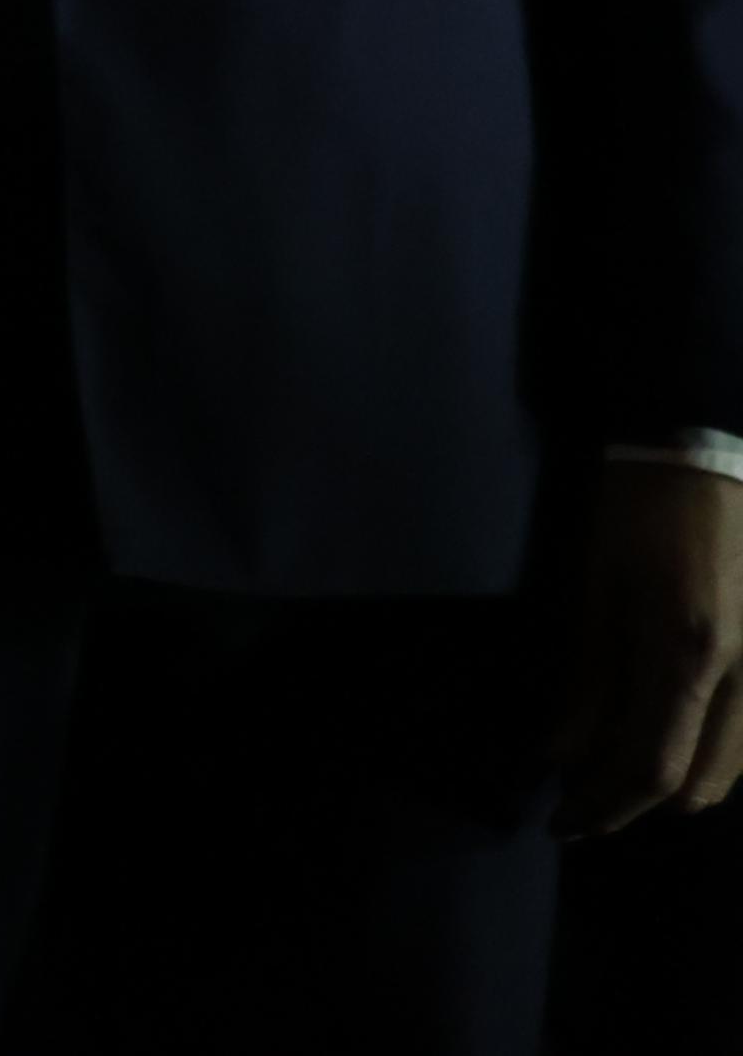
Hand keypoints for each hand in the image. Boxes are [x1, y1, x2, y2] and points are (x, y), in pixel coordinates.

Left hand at [553, 461, 742, 834]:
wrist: (708, 462)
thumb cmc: (639, 517)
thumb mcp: (597, 593)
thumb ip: (587, 683)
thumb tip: (558, 760)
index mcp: (689, 653)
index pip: (650, 766)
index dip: (603, 805)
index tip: (560, 823)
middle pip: (698, 786)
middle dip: (633, 803)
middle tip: (579, 803)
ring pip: (729, 772)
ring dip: (670, 785)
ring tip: (609, 776)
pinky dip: (703, 758)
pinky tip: (660, 743)